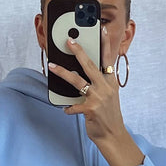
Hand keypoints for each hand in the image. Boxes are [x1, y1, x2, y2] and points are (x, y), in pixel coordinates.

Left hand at [48, 29, 143, 165]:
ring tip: (52, 66)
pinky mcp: (90, 109)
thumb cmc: (108, 116)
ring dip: (63, 72)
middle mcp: (106, 87)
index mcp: (111, 82)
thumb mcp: (109, 97)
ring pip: (77, 80)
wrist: (113, 136)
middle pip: (90, 64)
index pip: (108, 59)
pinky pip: (74, 106)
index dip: (104, 43)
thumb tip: (83, 75)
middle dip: (78, 51)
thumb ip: (100, 85)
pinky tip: (66, 110)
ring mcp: (98, 98)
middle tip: (69, 41)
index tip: (101, 29)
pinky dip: (69, 108)